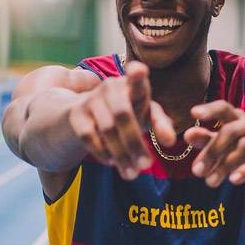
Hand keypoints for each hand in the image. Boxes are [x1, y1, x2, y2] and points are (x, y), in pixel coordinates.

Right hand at [67, 61, 174, 179]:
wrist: (88, 115)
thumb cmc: (128, 114)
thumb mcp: (146, 117)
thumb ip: (161, 126)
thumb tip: (169, 142)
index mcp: (133, 85)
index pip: (136, 79)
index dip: (137, 74)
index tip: (138, 70)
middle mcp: (111, 87)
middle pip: (123, 115)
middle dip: (135, 143)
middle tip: (146, 166)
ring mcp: (91, 98)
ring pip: (107, 129)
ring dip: (121, 154)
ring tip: (132, 174)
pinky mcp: (75, 113)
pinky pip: (89, 137)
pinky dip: (102, 152)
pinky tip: (111, 163)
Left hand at [186, 101, 244, 188]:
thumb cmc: (244, 154)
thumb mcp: (223, 147)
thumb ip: (206, 139)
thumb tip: (187, 134)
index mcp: (238, 118)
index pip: (224, 108)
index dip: (210, 109)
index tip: (193, 113)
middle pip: (230, 131)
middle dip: (211, 151)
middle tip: (196, 172)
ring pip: (243, 147)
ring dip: (224, 166)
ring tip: (210, 182)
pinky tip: (233, 180)